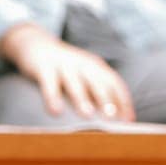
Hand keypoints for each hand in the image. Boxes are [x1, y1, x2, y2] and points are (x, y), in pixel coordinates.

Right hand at [0, 22, 135, 120]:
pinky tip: (56, 111)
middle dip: (107, 100)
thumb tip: (114, 120)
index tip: (128, 120)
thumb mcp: (84, 76)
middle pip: (98, 83)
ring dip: (82, 99)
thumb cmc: (66, 69)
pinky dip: (53, 97)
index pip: (114, 83)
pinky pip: (49, 83)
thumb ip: (96, 94)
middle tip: (113, 117)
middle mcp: (84, 65)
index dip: (123, 101)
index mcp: (97, 67)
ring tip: (88, 115)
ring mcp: (64, 65)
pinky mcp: (44, 67)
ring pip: (75, 83)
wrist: (37, 45)